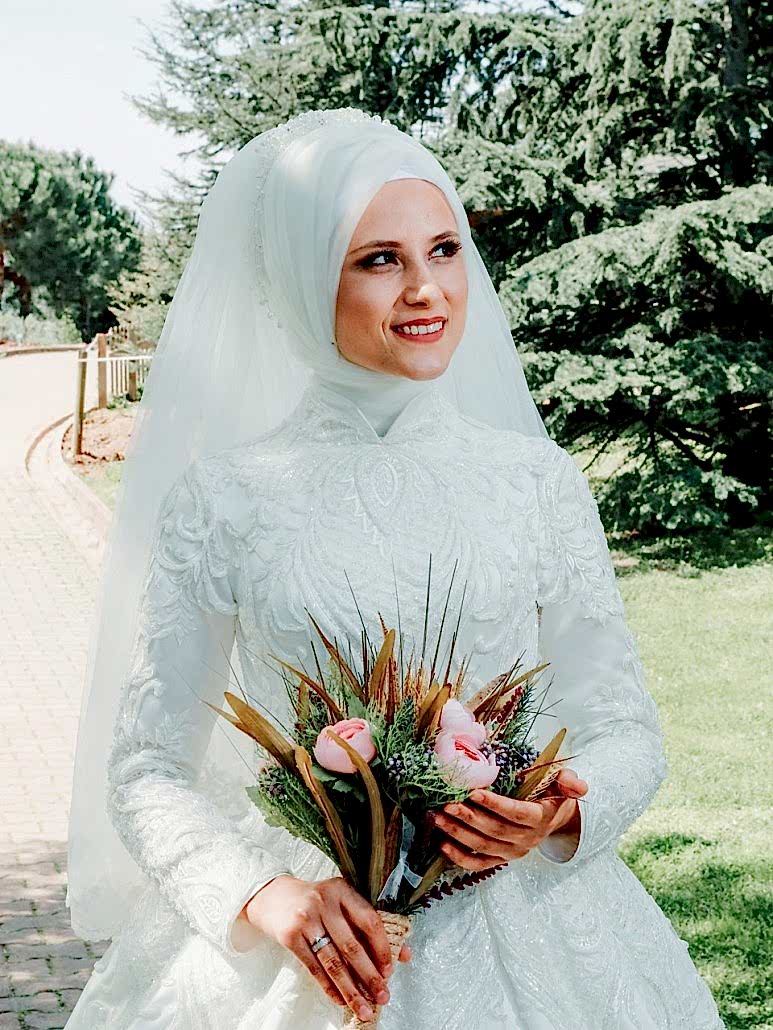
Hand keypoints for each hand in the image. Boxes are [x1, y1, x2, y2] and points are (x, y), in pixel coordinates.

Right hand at [242, 874, 410, 1021]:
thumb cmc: (315, 901)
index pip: (369, 921)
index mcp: (342, 890)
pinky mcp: (290, 936)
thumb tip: (404, 954)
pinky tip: (340, 1000)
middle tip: (382, 996)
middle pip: (352, 946)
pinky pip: (314, 968)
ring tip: (364, 1007)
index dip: (381, 948)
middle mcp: (325, 902)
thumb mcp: (341, 903)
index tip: (389, 971)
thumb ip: (369, 925)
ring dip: (351, 989)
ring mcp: (306, 919)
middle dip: (369, 976)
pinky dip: (329, 987)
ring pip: (333, 962)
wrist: (272, 895)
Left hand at [432, 768, 588, 870]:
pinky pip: (479, 864)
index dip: (495, 804)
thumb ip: (570, 783)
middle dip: (469, 817)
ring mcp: (512, 852)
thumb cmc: (554, 794)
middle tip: (447, 803)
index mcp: (540, 819)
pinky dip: (460, 858)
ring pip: (483, 846)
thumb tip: (577, 786)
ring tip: (438, 817)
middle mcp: (526, 840)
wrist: (555, 818)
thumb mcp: (565, 784)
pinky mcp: (501, 859)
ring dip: (458, 833)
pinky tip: (443, 845)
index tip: (474, 792)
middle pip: (494, 830)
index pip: (516, 813)